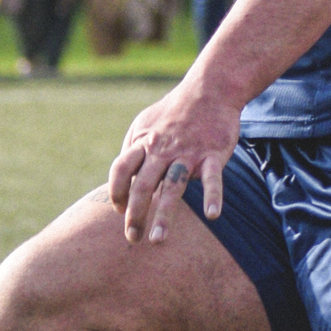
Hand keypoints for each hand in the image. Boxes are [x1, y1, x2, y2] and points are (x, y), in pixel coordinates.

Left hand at [109, 76, 242, 244]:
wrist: (209, 90)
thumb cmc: (174, 111)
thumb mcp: (144, 123)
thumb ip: (131, 149)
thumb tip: (121, 179)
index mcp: (143, 142)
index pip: (121, 170)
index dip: (116, 192)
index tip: (119, 211)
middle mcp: (162, 149)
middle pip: (143, 185)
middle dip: (135, 214)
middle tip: (132, 239)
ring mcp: (188, 152)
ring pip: (173, 187)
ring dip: (164, 215)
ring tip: (158, 240)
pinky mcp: (213, 153)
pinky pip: (213, 178)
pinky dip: (213, 196)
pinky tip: (212, 216)